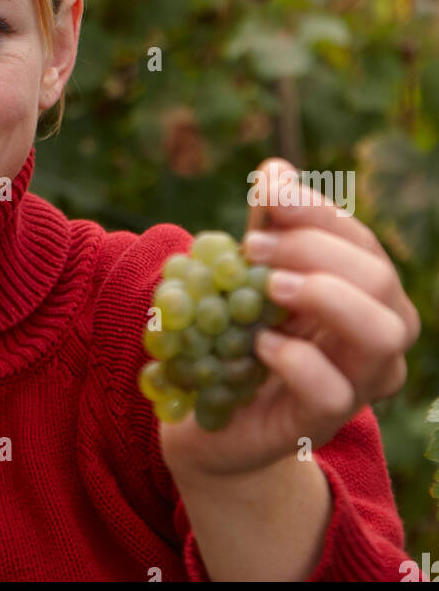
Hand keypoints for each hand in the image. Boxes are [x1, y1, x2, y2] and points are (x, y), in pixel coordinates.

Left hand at [158, 157, 420, 482]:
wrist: (210, 416)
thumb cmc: (243, 333)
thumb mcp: (251, 271)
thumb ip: (268, 224)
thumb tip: (277, 168)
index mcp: (365, 292)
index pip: (361, 241)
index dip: (318, 212)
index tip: (269, 192)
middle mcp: (378, 336)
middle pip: (378, 279)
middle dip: (315, 250)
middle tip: (254, 246)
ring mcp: (358, 384)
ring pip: (382, 333)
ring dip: (324, 295)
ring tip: (269, 287)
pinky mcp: (322, 422)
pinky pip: (332, 390)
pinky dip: (296, 358)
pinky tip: (260, 344)